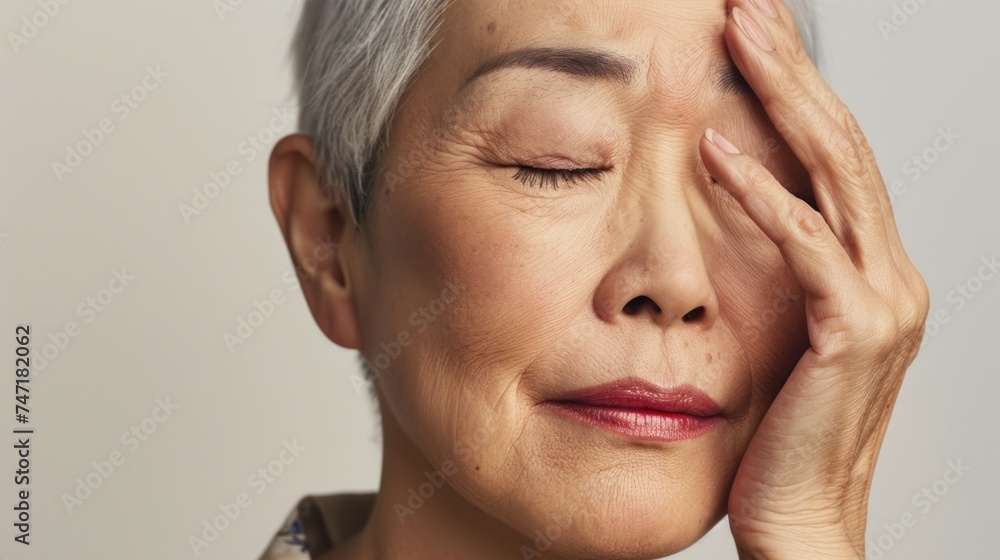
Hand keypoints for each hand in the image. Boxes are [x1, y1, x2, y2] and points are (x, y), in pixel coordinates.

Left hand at [698, 1, 929, 557]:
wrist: (805, 523)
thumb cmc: (783, 437)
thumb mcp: (783, 338)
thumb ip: (777, 278)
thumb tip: (736, 219)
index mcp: (871, 271)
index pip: (836, 159)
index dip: (798, 91)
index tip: (757, 38)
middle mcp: (891, 274)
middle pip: (843, 145)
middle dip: (793, 68)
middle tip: (750, 6)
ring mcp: (882, 299)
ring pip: (835, 174)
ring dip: (784, 99)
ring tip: (739, 36)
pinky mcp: (852, 332)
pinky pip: (803, 244)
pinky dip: (759, 194)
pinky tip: (716, 149)